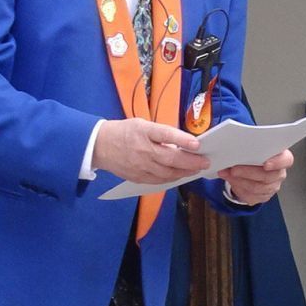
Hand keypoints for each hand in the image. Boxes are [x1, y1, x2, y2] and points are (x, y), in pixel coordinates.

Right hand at [93, 118, 207, 184]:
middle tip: (205, 162)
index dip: (182, 139)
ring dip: (185, 172)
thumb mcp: (143, 124)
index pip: (165, 134)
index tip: (197, 144)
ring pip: (168, 173)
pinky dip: (173, 178)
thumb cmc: (125, 132)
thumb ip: (162, 133)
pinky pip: (159, 181)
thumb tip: (185, 142)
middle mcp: (142, 150)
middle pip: (170, 159)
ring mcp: (140, 166)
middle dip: (191, 162)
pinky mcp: (137, 177)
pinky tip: (181, 174)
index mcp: (143, 131)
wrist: (99, 146)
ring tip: (196, 169)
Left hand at [222, 148, 292, 205]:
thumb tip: (234, 146)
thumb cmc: (253, 156)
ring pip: (258, 188)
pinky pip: (251, 196)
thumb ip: (248, 146)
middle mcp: (279, 173)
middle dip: (248, 172)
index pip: (286, 160)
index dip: (278, 162)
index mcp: (281, 157)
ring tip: (227, 174)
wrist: (248, 170)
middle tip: (234, 169)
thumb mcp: (252, 147)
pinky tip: (231, 181)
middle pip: (268, 176)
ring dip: (240, 181)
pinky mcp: (264, 196)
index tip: (266, 164)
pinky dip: (238, 189)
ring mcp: (273, 186)